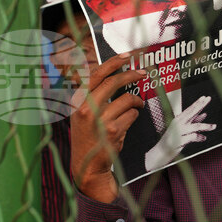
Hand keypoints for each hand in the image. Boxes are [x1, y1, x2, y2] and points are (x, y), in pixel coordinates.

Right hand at [70, 55, 144, 200]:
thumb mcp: (82, 114)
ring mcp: (100, 119)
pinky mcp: (113, 130)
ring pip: (127, 100)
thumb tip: (112, 75)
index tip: (127, 56)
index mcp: (78, 101)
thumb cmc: (88, 137)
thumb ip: (93, 96)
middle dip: (132, 75)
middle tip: (143, 73)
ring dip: (136, 102)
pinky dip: (134, 116)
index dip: (113, 63)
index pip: (95, 75)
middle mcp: (86, 108)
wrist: (87, 166)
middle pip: (114, 82)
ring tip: (136, 106)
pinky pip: (132, 115)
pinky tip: (127, 123)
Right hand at [144, 95, 215, 170]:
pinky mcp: (179, 141)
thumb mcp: (184, 129)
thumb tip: (204, 114)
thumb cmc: (172, 140)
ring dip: (206, 126)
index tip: (205, 97)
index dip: (198, 103)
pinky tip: (203, 138)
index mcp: (179, 120)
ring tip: (214, 126)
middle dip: (200, 105)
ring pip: (196, 126)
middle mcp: (178, 124)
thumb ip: (194, 121)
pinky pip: (193, 137)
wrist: (160, 152)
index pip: (190, 110)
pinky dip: (200, 137)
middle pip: (191, 112)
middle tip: (208, 99)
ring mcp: (178, 132)